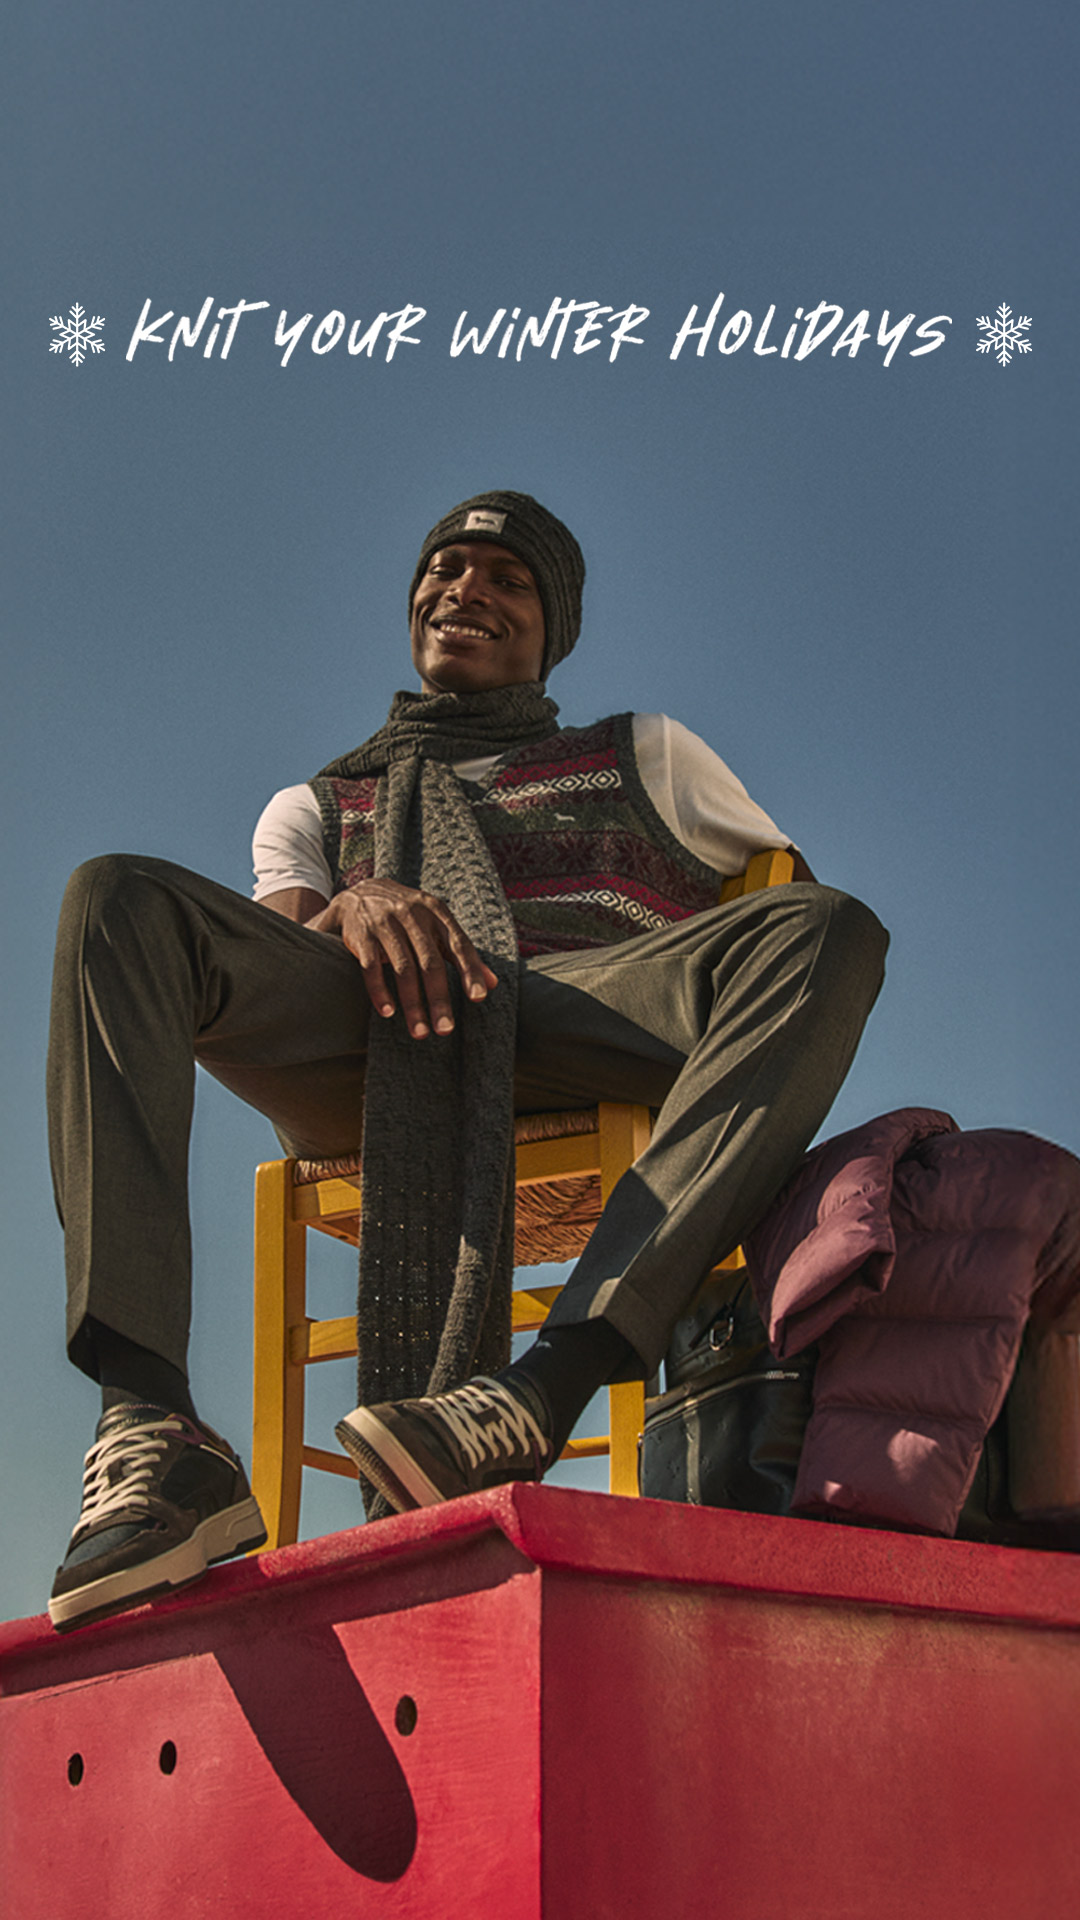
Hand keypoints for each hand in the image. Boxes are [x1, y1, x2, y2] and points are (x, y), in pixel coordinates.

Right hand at [305, 880, 498, 1038]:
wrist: (358, 893)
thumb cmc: (407, 916)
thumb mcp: (436, 925)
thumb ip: (461, 952)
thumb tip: (493, 984)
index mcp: (436, 912)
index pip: (458, 944)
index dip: (470, 970)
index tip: (479, 997)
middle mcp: (412, 915)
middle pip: (430, 962)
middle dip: (439, 999)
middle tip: (446, 1029)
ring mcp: (385, 924)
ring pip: (402, 969)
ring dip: (412, 1004)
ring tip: (420, 1032)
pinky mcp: (361, 935)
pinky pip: (371, 968)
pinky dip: (380, 992)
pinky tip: (388, 1012)